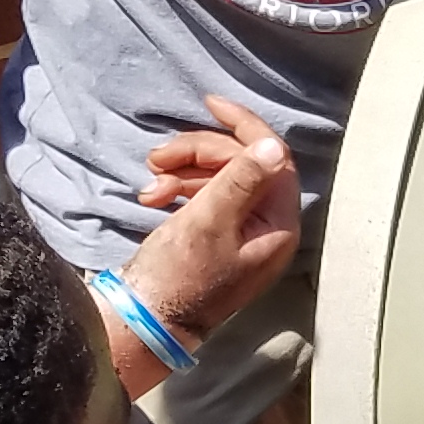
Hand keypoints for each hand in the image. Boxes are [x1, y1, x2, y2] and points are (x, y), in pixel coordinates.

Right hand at [115, 95, 299, 350]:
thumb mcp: (208, 221)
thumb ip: (240, 180)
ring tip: (150, 184)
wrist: (145, 320)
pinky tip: (152, 197)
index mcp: (277, 224)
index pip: (272, 157)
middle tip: (157, 158)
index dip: (242, 125)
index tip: (209, 103)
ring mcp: (242, 232)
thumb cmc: (177, 276)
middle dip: (197, 153)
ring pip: (218, 176)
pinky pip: (204, 196)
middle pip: (241, 162)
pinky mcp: (216, 236)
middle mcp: (267, 226)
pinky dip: (178, 189)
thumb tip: (273, 146)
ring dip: (182, 171)